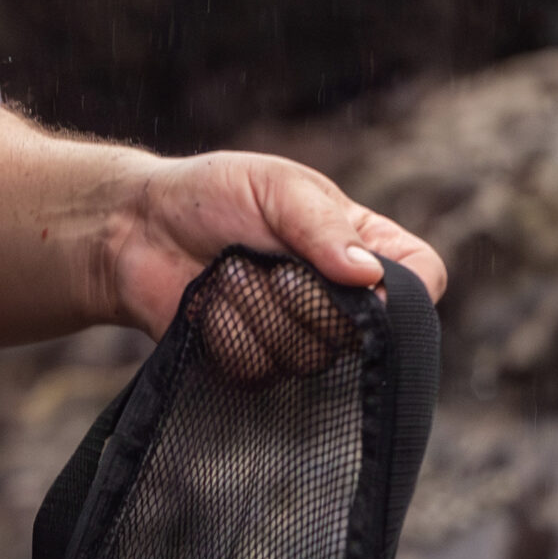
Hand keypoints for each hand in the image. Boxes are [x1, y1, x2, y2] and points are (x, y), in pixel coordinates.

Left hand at [108, 150, 446, 341]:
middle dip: (303, 297)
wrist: (135, 230)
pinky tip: (208, 306)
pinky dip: (225, 333)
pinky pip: (257, 370)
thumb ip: (323, 226)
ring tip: (231, 275)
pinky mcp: (254, 364)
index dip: (405, 293)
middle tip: (267, 262)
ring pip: (307, 355)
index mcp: (359, 244)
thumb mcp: (274, 188)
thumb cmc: (209, 196)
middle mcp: (337, 297)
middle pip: (360, 332)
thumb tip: (370, 276)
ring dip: (256, 311)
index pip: (422, 278)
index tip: (364, 284)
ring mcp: (297, 335)